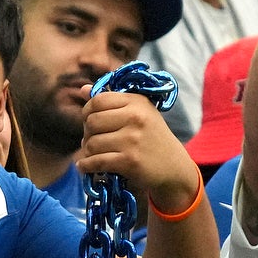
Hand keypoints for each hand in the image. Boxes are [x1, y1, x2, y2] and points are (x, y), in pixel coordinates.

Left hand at [73, 89, 195, 213]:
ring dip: (88, 151)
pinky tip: (85, 166)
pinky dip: (86, 166)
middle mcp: (136, 118)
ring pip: (92, 143)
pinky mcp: (130, 161)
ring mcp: (133, 140)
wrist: (174, 168)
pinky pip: (96, 161)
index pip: (97, 101)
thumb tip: (82, 89)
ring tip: (94, 154)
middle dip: (87, 133)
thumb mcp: (138, 113)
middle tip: (93, 141)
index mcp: (137, 102)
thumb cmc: (152, 138)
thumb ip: (110, 101)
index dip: (87, 112)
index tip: (90, 121)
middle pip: (91, 122)